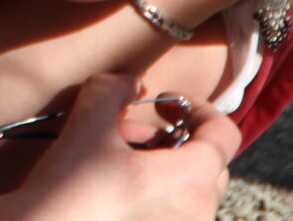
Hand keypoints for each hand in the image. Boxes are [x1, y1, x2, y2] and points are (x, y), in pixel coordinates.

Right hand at [11, 74, 238, 220]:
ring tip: (110, 161)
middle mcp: (196, 216)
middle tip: (128, 131)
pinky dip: (150, 197)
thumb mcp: (88, 122)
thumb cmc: (68, 187)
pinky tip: (111, 191)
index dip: (199, 108)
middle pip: (207, 166)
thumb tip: (132, 84)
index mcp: (190, 181)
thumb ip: (114, 88)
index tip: (163, 102)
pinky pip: (170, 216)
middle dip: (172, 141)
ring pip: (186, 193)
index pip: (225, 135)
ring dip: (157, 168)